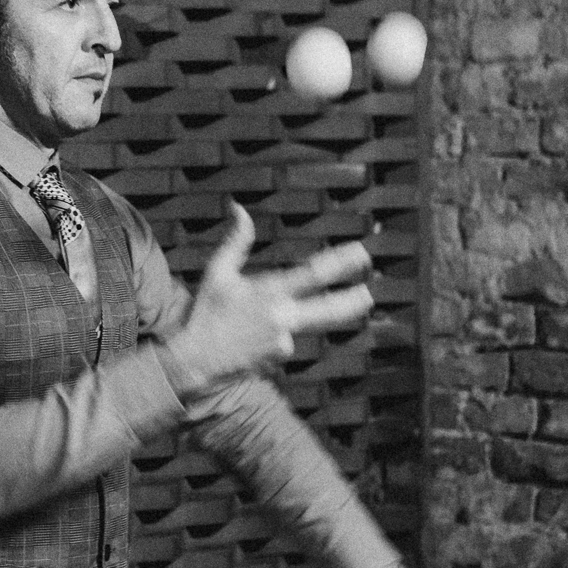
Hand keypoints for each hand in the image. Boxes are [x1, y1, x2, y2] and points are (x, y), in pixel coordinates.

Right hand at [164, 201, 373, 396]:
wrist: (197, 360)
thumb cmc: (206, 313)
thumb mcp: (218, 272)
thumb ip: (236, 241)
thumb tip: (239, 207)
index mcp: (270, 291)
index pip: (315, 274)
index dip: (342, 263)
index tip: (361, 253)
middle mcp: (283, 316)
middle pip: (330, 310)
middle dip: (353, 301)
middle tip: (370, 294)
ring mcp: (284, 340)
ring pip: (307, 325)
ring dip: (311, 318)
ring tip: (315, 311)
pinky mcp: (281, 357)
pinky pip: (288, 341)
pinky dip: (277, 336)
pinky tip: (252, 340)